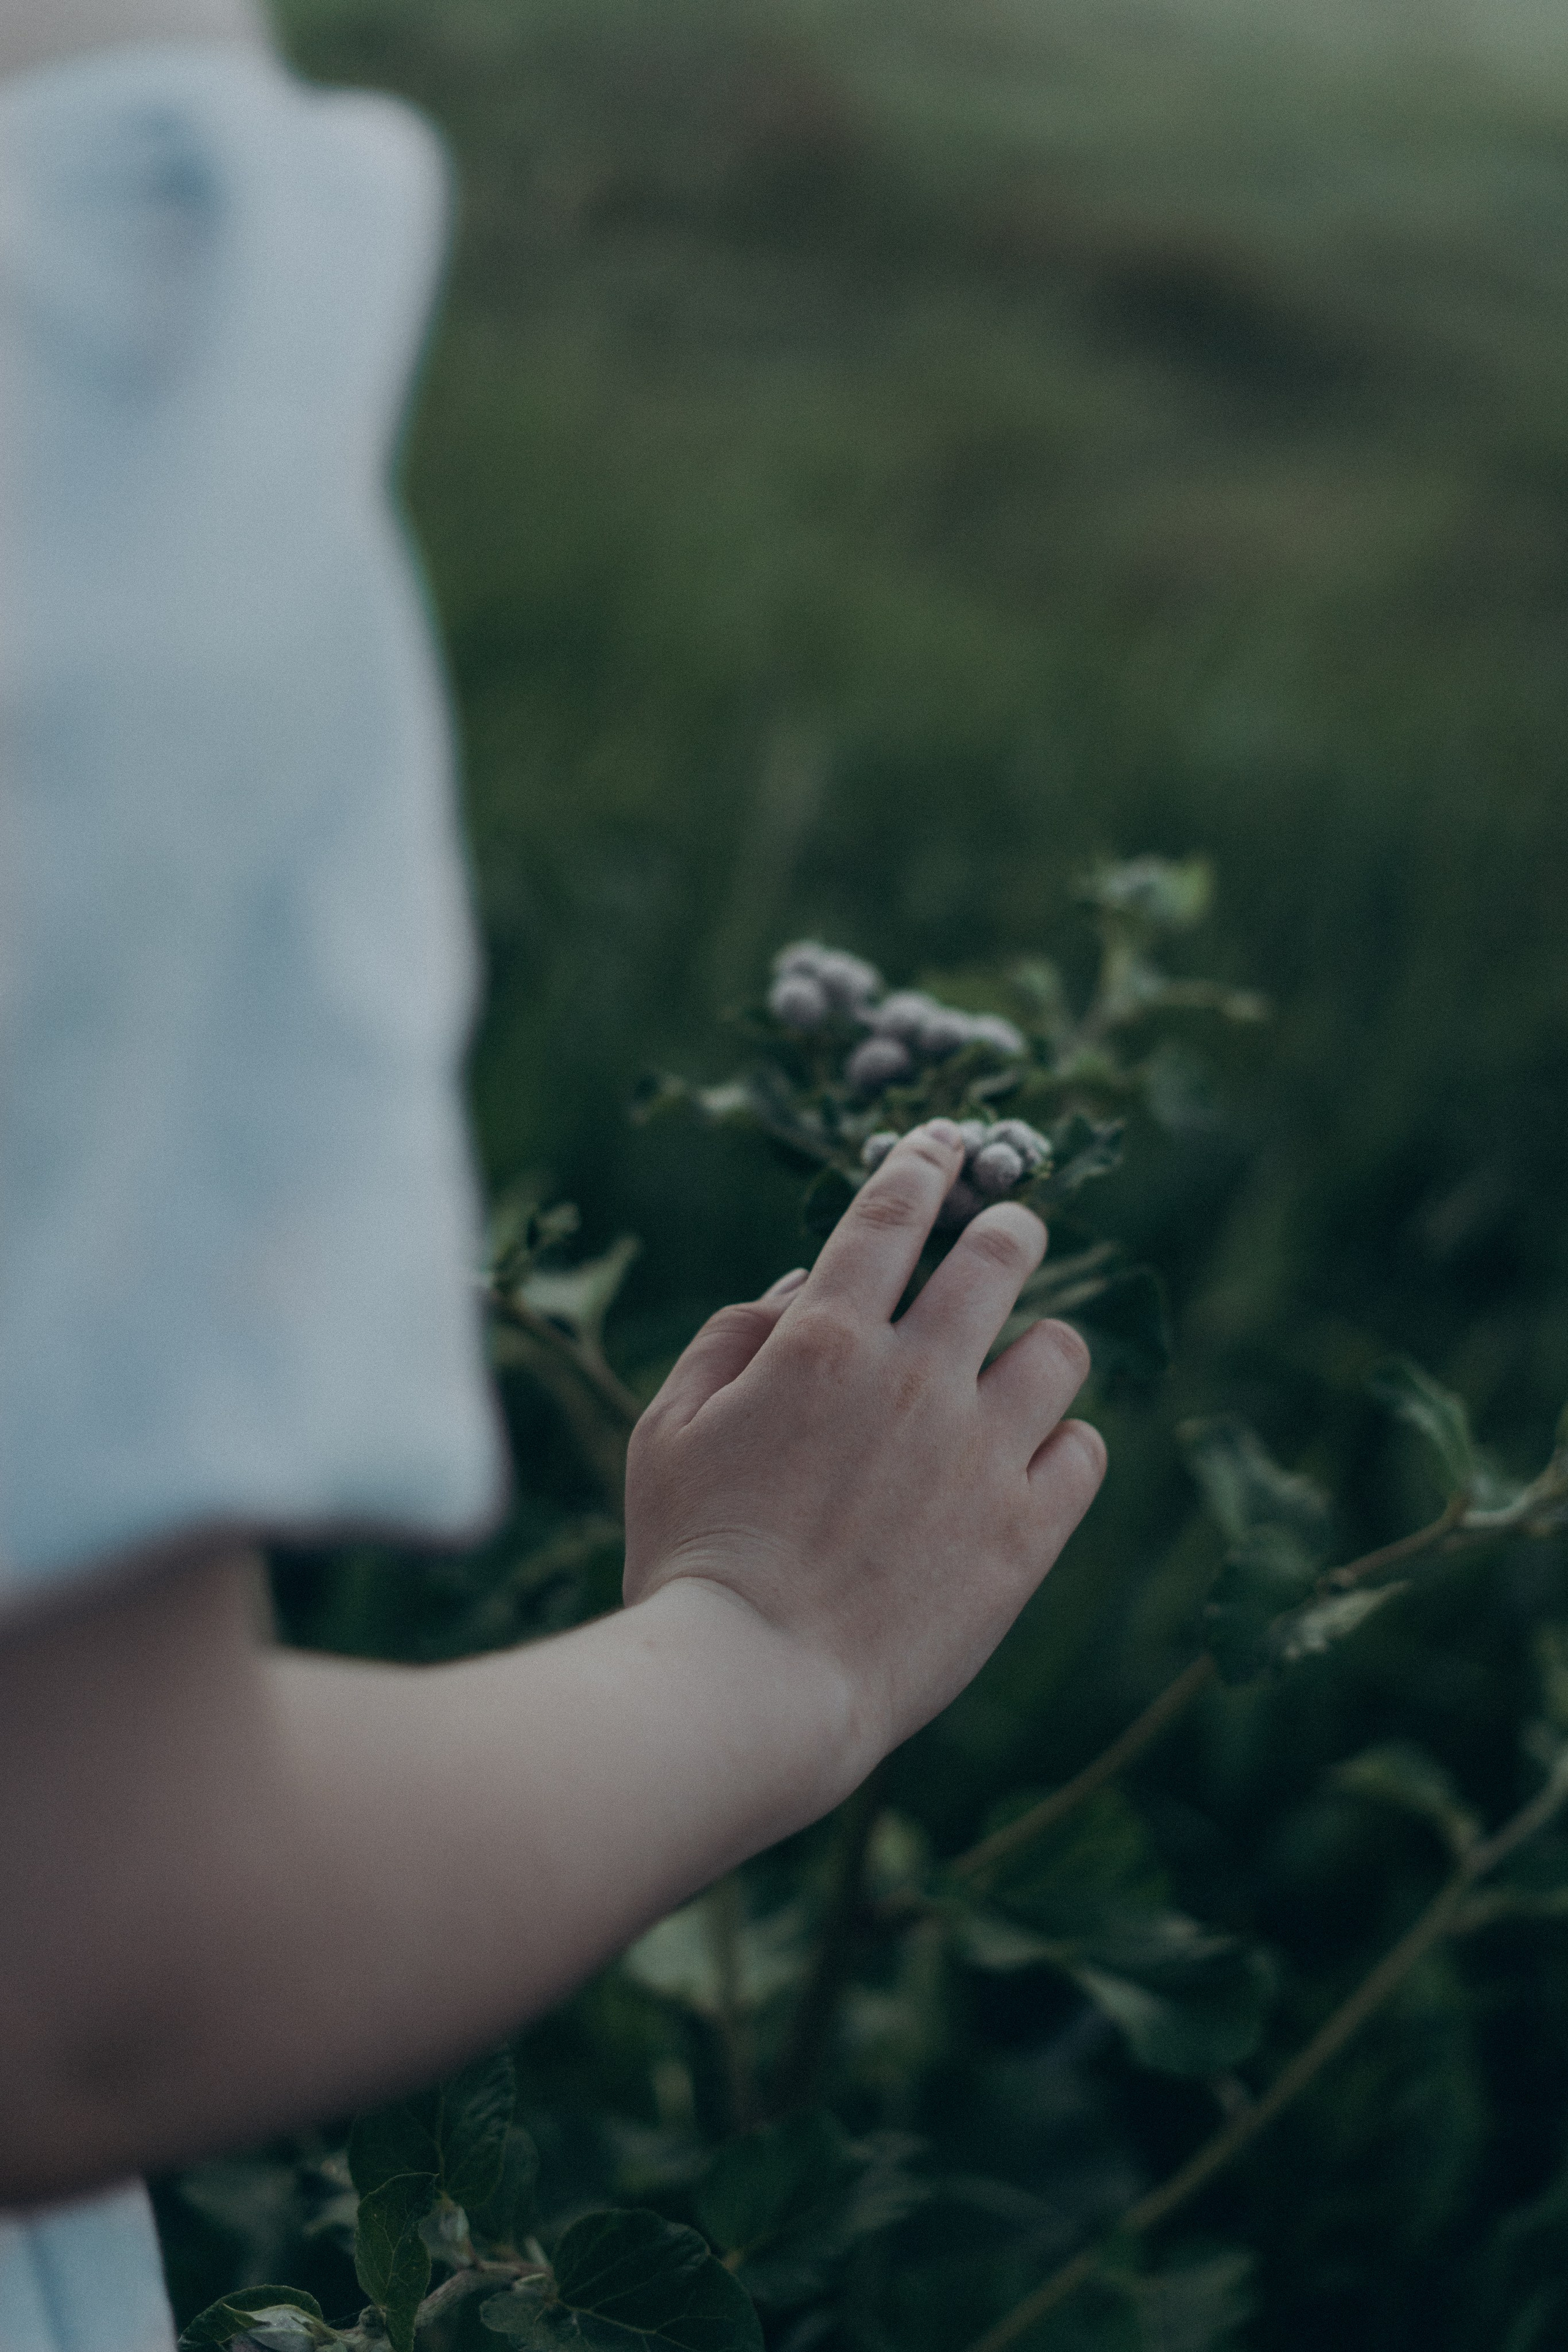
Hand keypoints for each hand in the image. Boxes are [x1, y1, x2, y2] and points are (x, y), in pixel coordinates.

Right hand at [623, 1119, 1106, 1783]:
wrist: (754, 1685)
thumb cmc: (693, 1556)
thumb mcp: (671, 1430)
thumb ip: (734, 1340)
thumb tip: (803, 1288)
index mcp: (826, 1341)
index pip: (892, 1212)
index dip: (924, 1161)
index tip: (945, 1142)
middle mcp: (917, 1379)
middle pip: (1002, 1256)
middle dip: (1010, 1227)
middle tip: (1009, 1232)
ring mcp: (981, 1455)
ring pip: (1060, 1351)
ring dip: (1039, 1345)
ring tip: (1016, 1369)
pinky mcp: (1024, 1534)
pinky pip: (1085, 1452)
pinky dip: (1063, 1445)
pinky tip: (1030, 1460)